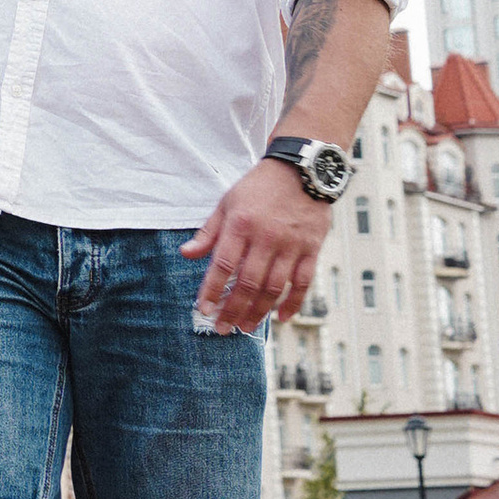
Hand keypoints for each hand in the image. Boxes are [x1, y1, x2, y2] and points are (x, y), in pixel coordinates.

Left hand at [182, 157, 329, 332]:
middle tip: (222, 328)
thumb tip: (186, 254)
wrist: (301, 169)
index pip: (222, 264)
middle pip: (247, 282)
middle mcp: (266, 237)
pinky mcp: (311, 249)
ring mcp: (291, 245)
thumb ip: (208, 232)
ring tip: (245, 327)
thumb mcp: (227, 202)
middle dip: (232, 309)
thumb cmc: (259, 187)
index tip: (203, 309)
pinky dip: (293, 303)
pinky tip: (281, 318)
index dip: (211, 290)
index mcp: (240, 224)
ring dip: (258, 312)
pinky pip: (303, 283)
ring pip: (274, 287)